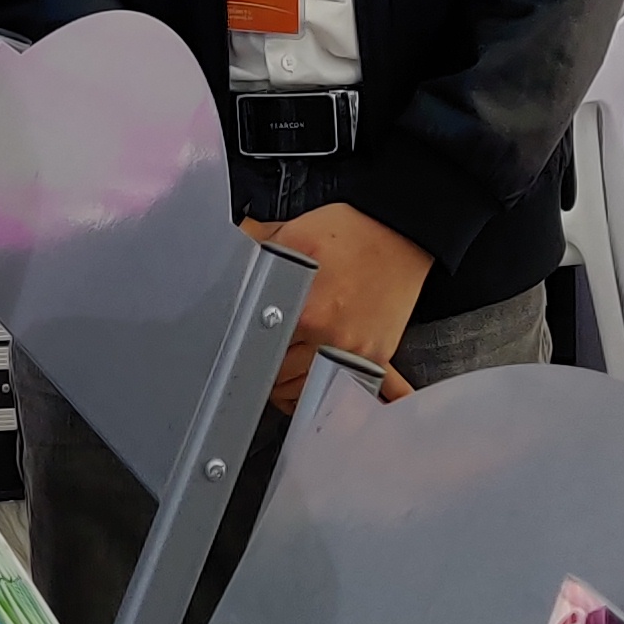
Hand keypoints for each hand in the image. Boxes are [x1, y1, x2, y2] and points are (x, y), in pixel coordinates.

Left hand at [246, 204, 431, 410]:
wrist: (400, 232)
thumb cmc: (350, 233)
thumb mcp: (292, 233)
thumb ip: (254, 253)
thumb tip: (223, 265)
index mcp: (307, 312)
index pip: (261, 354)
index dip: (247, 351)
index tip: (242, 347)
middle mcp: (333, 338)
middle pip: (283, 379)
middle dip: (267, 369)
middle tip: (259, 354)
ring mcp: (357, 352)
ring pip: (310, 391)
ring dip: (292, 385)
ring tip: (283, 366)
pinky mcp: (376, 357)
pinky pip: (343, 389)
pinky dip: (324, 389)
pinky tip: (312, 381)